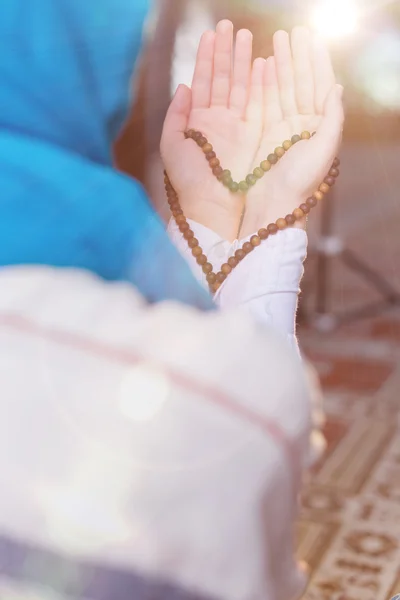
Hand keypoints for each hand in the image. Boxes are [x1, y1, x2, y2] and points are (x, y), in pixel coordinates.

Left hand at [161, 20, 262, 240]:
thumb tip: (184, 85)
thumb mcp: (172, 144)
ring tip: (245, 37)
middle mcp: (218, 120)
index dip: (206, 58)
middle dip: (225, 52)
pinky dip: (259, 84)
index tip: (210, 34)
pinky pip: (257, 104)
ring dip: (242, 62)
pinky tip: (261, 64)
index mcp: (197, 121)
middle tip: (229, 26)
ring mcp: (237, 126)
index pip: (203, 82)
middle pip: (223, 79)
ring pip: (240, 87)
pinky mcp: (253, 135)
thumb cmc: (187, 180)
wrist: (210, 204)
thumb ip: (175, 114)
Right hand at [240, 28, 343, 236]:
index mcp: (320, 127)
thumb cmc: (300, 183)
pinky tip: (262, 65)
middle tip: (291, 31)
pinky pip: (265, 103)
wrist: (274, 207)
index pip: (320, 86)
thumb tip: (336, 87)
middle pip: (300, 82)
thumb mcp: (323, 150)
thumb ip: (332, 118)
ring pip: (282, 89)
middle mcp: (302, 125)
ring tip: (276, 40)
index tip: (310, 38)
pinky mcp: (264, 134)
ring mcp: (282, 128)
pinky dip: (264, 84)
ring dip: (280, 64)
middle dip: (296, 56)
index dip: (316, 61)